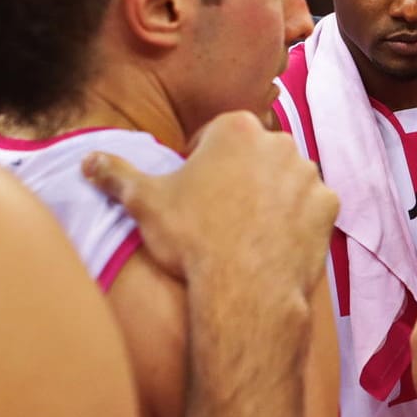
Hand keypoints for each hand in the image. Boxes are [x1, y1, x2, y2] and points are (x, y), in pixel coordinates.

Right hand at [84, 111, 337, 300]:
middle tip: (218, 214)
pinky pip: (311, 207)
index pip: (213, 137)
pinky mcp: (328, 206)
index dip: (199, 165)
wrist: (243, 288)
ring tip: (246, 230)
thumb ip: (115, 174)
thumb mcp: (143, 202)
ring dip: (270, 196)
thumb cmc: (193, 238)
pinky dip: (297, 220)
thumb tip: (87, 160)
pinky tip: (274, 241)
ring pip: (284, 178)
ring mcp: (308, 174)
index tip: (193, 193)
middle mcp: (279, 141)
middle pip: (253, 154)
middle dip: (238, 176)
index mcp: (235, 129)